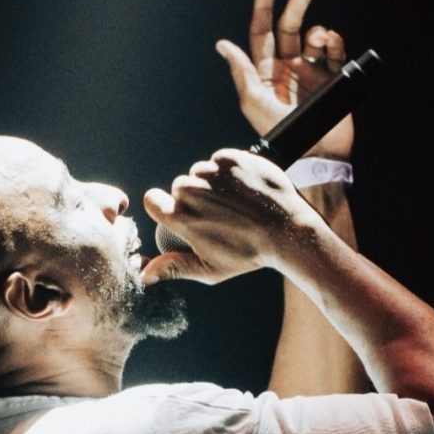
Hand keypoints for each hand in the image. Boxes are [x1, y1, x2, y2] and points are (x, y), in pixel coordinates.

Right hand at [141, 148, 325, 284]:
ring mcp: (212, 172)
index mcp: (181, 217)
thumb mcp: (209, 270)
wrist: (289, 230)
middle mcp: (192, 191)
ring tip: (234, 203)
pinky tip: (243, 189)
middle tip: (219, 215)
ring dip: (211, 184)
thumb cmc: (249, 254)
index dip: (163, 206)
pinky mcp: (231, 158)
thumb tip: (144, 276)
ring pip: (200, 173)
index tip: (178, 213)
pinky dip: (228, 172)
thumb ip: (173, 268)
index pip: (151, 200)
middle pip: (179, 187)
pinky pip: (219, 161)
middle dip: (193, 198)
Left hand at [216, 0, 353, 160]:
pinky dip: (335, 43)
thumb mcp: (253, 101)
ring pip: (313, 39)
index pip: (262, 33)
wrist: (313, 151)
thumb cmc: (278, 131)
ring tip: (319, 39)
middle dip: (295, 8)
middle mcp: (288, 69)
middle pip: (289, 29)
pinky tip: (331, 41)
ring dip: (316, 31)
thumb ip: (242, 71)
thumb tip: (222, 45)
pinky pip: (335, 53)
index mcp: (266, 72)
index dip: (263, 7)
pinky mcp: (332, 79)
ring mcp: (311, 73)